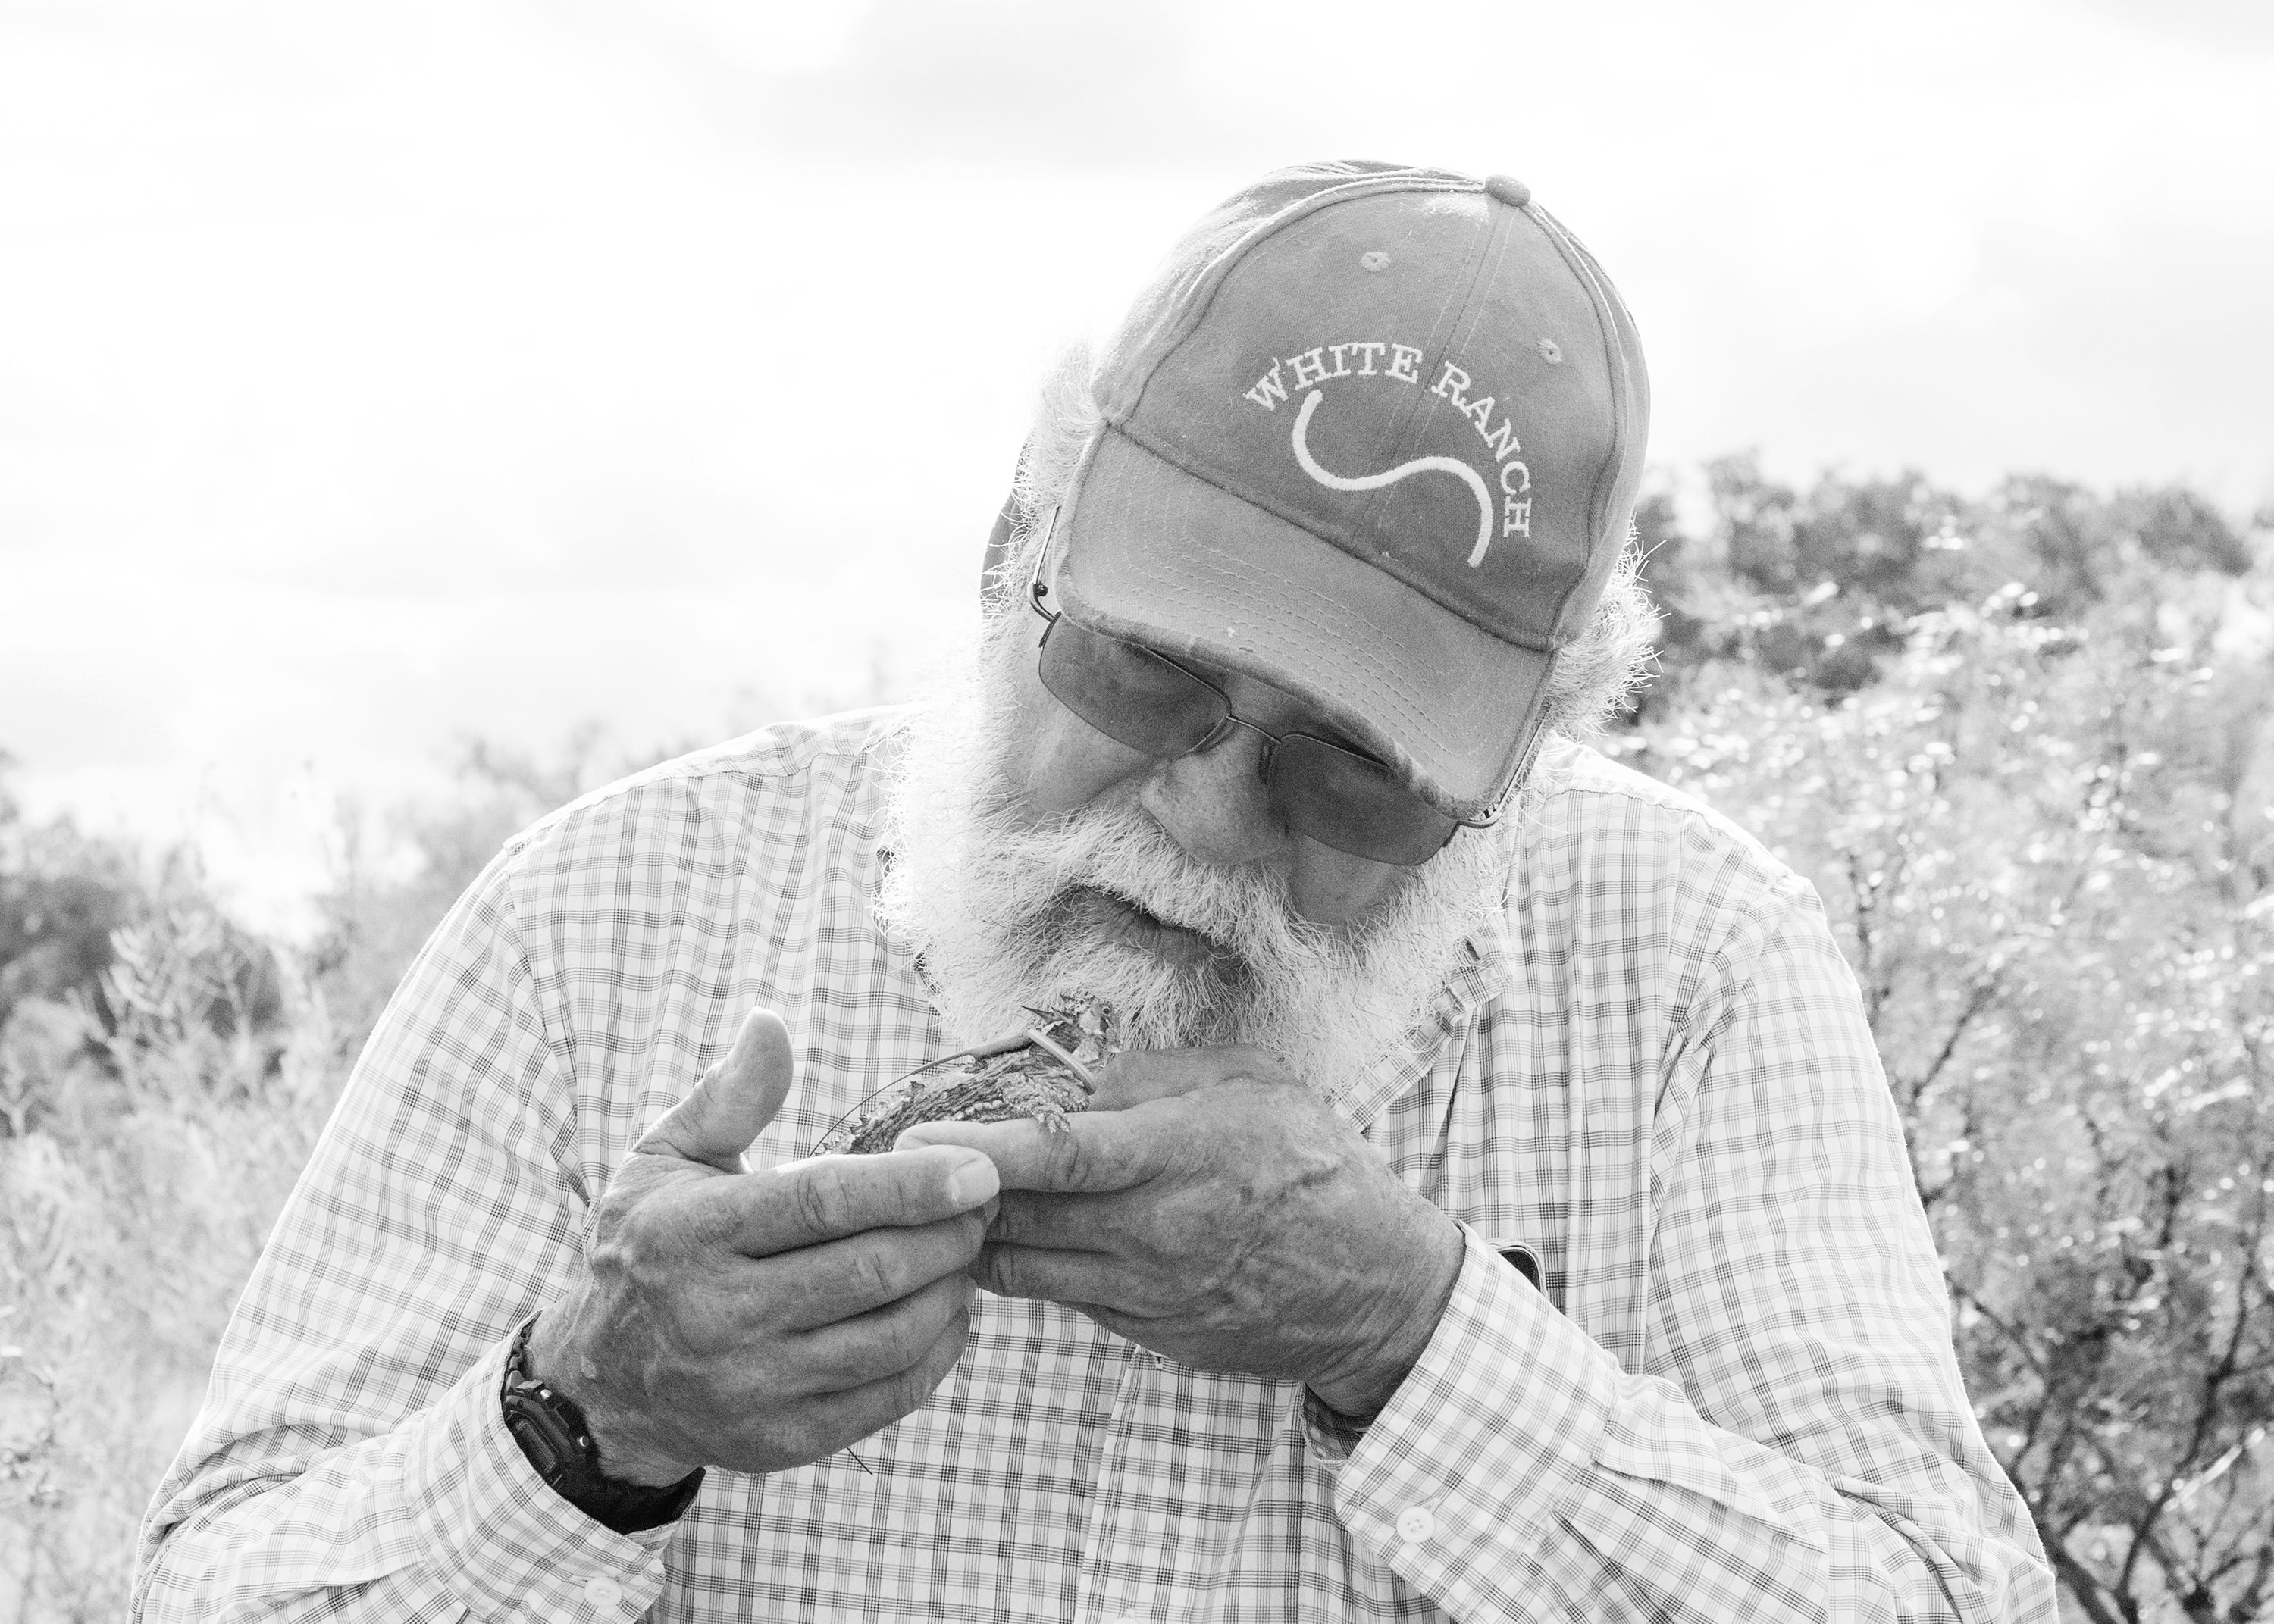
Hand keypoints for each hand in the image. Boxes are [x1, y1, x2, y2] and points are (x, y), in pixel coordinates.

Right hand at [528, 1010, 1000, 1483]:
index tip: (979, 1168)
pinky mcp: (782, 1442)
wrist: (601, 1384)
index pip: (821, 1202)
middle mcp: (718, 1316)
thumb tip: (770, 1021)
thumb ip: (729, 1096)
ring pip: (890, 1337)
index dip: (910, 1184)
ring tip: (966, 1248)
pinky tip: (948, 1309)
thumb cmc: (649, 1248)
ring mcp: (751, 1387)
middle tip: (986, 1200)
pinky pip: (888, 1396)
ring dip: (950, 1289)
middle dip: (948, 1232)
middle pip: (869, 1271)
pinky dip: (938, 1351)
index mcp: (693, 1234)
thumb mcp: (665, 1160)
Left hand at [900, 1046, 1462, 1420]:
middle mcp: (1152, 1233)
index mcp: (1177, 1158)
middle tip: (912, 1164)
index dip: (976, 1150)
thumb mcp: (1252, 1082)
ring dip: (981, 1237)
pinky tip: (1027, 1236)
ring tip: (957, 1200)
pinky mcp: (1147, 1334)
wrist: (1373, 1285)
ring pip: (1024, 1271)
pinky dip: (1033, 1268)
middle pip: (1017, 1220)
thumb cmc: (1314, 1164)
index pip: (1054, 1158)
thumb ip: (1157, 1076)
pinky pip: (1065, 1298)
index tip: (912, 1138)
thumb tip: (1078, 1088)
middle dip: (954, 1194)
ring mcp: (1146, 1294)